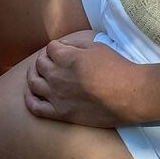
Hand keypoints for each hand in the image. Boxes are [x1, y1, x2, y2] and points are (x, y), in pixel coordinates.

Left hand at [24, 32, 144, 126]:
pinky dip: (29, 98)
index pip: (50, 48)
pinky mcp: (60, 114)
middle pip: (40, 64)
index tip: (60, 49)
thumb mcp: (97, 47)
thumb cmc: (117, 68)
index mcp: (66, 58)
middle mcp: (57, 76)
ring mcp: (56, 96)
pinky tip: (31, 93)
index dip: (55, 47)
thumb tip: (63, 46)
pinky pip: (35, 107)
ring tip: (38, 74)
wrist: (130, 95)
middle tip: (51, 60)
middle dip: (44, 59)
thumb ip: (76, 44)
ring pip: (33, 83)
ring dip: (33, 75)